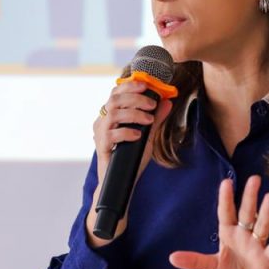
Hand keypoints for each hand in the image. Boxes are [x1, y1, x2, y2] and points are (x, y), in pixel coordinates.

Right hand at [87, 78, 173, 247]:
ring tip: (148, 120)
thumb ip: (156, 119)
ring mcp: (100, 133)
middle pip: (114, 99)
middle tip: (152, 104)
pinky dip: (126, 132)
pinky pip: (111, 134)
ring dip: (133, 113)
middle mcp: (103, 121)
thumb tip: (168, 102)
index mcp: (112, 115)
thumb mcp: (147, 136)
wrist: (120, 183)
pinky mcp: (101, 146)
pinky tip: (137, 136)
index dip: (129, 85)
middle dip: (135, 98)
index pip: (116, 92)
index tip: (146, 85)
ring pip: (113, 113)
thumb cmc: (131, 158)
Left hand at [169, 175, 268, 268]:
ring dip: (267, 212)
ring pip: (262, 225)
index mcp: (230, 233)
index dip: (226, 199)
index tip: (226, 182)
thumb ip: (194, 261)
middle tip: (255, 178)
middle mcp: (245, 234)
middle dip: (250, 197)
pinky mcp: (268, 258)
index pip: (226, 213)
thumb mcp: (212, 266)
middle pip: (248, 213)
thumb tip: (171, 258)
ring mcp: (258, 244)